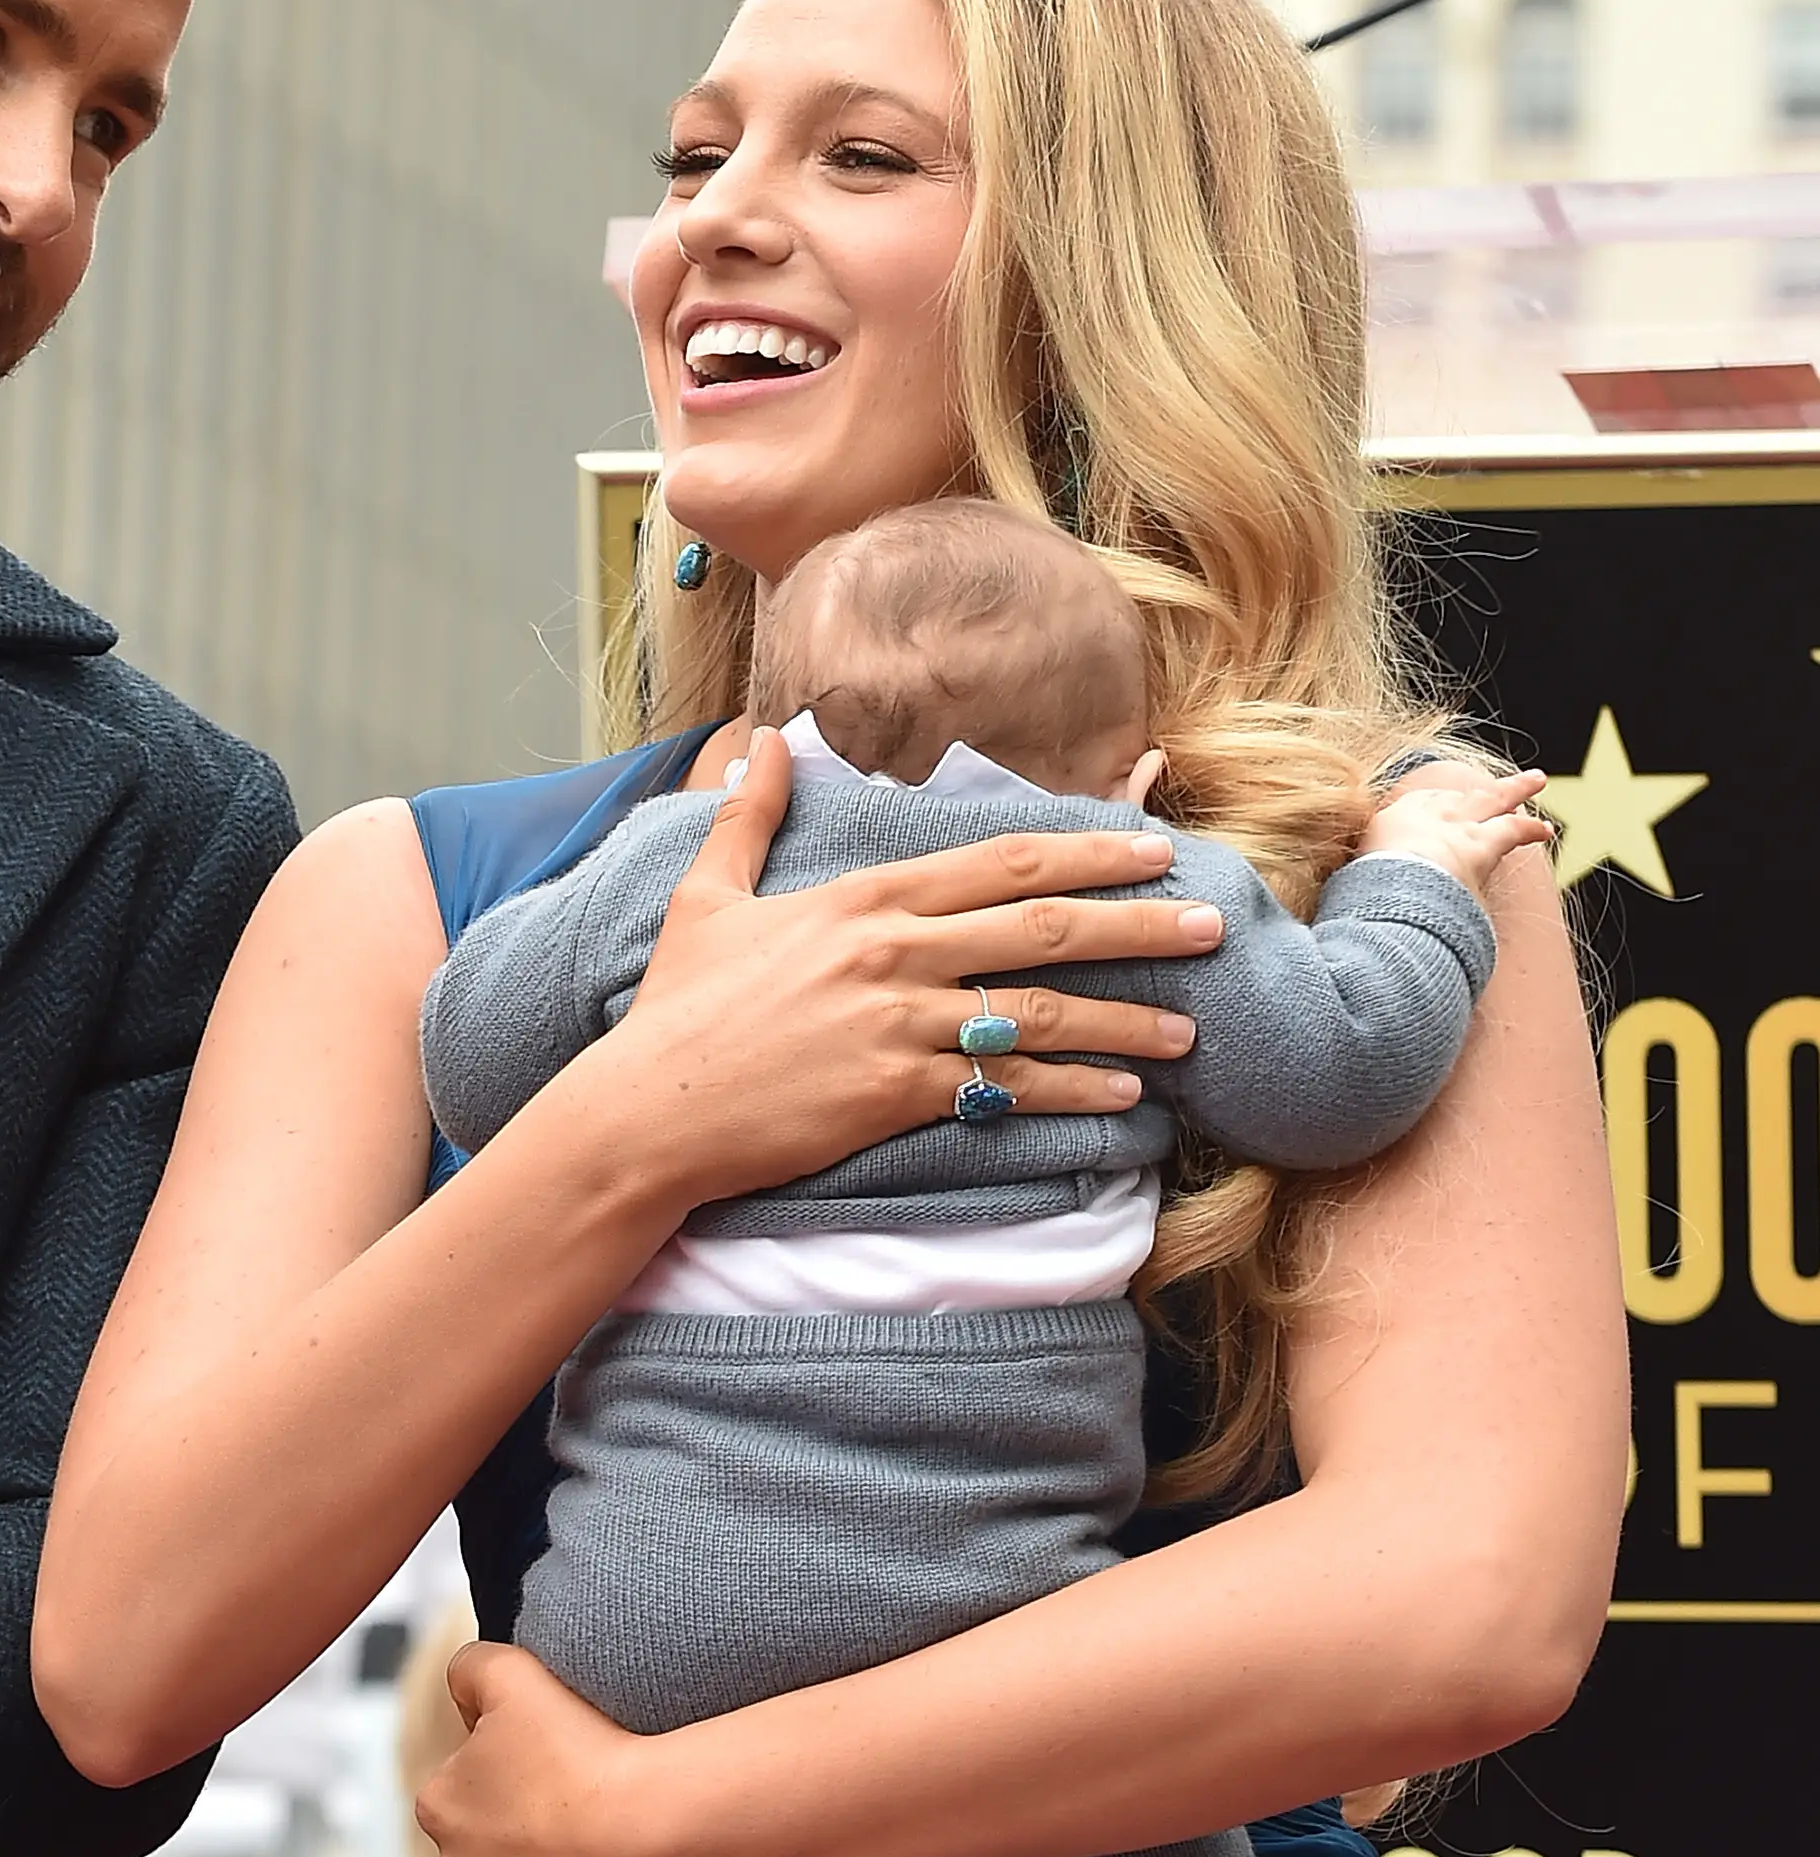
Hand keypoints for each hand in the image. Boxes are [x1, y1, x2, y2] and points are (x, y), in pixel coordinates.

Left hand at [418, 1643, 698, 1856]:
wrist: (648, 1833)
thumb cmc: (588, 1751)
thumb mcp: (516, 1674)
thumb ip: (471, 1667)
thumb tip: (459, 1684)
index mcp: (439, 1804)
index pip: (461, 1797)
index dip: (509, 1791)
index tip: (555, 1786)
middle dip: (512, 1852)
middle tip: (574, 1835)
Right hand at [592, 725, 1226, 1218]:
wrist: (645, 1112)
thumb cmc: (676, 1012)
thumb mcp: (704, 899)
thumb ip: (745, 819)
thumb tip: (761, 745)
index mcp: (862, 899)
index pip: (1000, 862)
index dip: (1085, 849)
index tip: (1152, 846)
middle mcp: (893, 952)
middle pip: (1044, 928)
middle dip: (1139, 924)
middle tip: (1211, 924)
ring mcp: (898, 1023)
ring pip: (1041, 1012)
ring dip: (1126, 1021)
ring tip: (1189, 1033)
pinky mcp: (894, 1092)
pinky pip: (1006, 1088)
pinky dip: (1073, 1090)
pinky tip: (1123, 1097)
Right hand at [1359, 757, 1552, 893]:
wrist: (1393, 888)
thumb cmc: (1366, 893)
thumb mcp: (1350, 885)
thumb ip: (1350, 887)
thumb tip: (1330, 907)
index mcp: (1389, 822)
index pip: (1417, 807)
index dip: (1433, 806)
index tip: (1440, 806)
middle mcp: (1425, 814)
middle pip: (1456, 796)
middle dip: (1472, 791)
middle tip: (1490, 786)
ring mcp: (1456, 824)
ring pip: (1491, 799)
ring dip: (1514, 789)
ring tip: (1533, 781)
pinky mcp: (1483, 842)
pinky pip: (1515, 830)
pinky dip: (1531, 830)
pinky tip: (1545, 830)